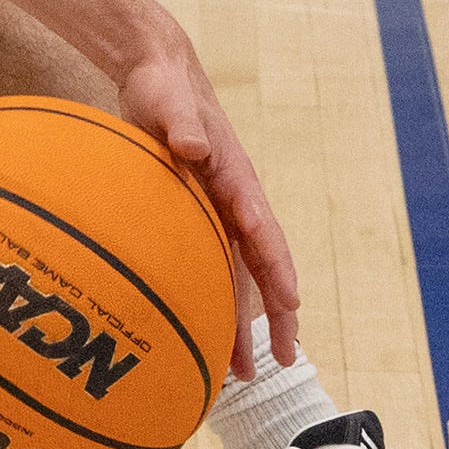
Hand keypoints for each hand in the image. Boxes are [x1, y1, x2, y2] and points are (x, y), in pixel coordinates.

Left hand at [112, 39, 299, 379]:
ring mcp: (218, 212)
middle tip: (283, 360)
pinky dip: (212, 299)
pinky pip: (211, 266)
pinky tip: (203, 332)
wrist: (157, 77)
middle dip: (275, 314)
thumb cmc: (166, 89)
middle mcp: (235, 202)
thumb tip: (191, 146)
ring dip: (243, 320)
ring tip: (241, 372)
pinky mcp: (196, 215)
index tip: (290, 305)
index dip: (277, 270)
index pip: (263, 231)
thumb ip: (181, 124)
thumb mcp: (170, 103)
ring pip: (237, 276)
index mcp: (236, 179)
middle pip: (260, 267)